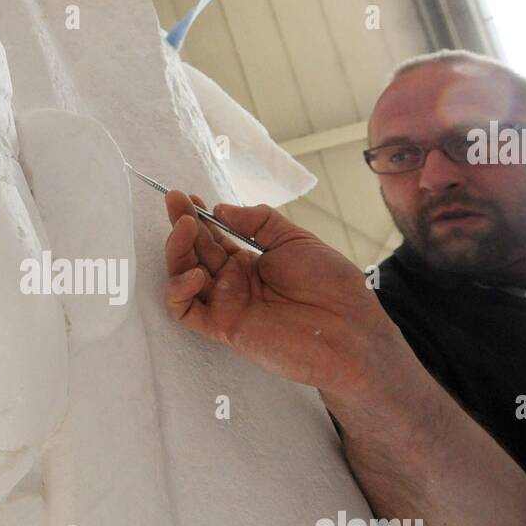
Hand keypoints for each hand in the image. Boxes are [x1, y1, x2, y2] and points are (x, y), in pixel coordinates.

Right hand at [162, 191, 403, 398]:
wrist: (349, 330)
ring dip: (177, 251)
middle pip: (194, 251)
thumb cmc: (331, 286)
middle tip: (176, 201)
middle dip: (182, 224)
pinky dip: (180, 291)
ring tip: (185, 228)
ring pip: (183, 277)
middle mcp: (234, 281)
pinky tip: (195, 273)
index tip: (186, 195)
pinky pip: (186, 311)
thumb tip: (221, 209)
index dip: (198, 216)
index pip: (213, 236)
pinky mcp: (223, 326)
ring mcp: (226, 303)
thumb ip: (260, 221)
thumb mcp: (296, 240)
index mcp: (251, 261)